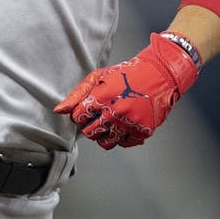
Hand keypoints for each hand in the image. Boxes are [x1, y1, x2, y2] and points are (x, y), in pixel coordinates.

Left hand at [54, 33, 199, 148]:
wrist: (159, 74)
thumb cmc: (127, 74)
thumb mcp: (99, 77)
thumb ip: (78, 94)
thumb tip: (59, 111)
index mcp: (101, 98)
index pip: (78, 118)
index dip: (80, 114)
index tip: (86, 110)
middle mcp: (115, 113)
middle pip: (89, 133)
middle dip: (89, 126)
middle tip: (98, 116)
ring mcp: (129, 123)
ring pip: (105, 142)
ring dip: (103, 134)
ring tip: (109, 122)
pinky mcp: (142, 131)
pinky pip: (123, 144)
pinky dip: (121, 137)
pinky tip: (123, 124)